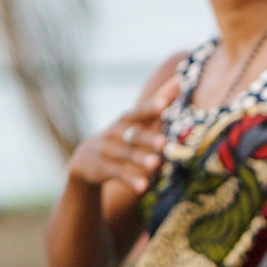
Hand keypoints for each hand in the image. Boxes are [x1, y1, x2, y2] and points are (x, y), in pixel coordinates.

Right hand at [68, 80, 178, 194]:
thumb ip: (159, 102)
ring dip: (140, 160)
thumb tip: (180, 80)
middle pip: (132, 135)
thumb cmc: (122, 136)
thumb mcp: (137, 120)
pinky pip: (118, 174)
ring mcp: (106, 151)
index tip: (163, 104)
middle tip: (163, 143)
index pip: (137, 112)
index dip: (149, 108)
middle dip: (147, 139)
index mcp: (125, 120)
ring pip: (125, 156)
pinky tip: (144, 187)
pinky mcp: (102, 169)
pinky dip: (131, 180)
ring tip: (156, 164)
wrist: (85, 159)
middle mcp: (114, 134)